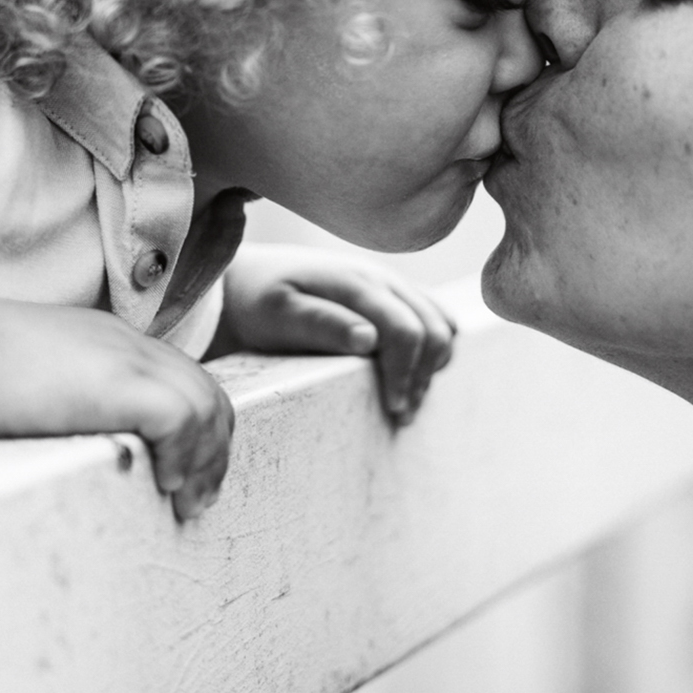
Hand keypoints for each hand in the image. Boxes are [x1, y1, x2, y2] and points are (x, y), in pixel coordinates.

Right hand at [0, 301, 233, 520]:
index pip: (184, 381)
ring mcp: (128, 360)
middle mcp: (129, 346)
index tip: (191, 474)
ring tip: (186, 503)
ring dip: (203, 461)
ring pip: (205, 408)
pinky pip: (181, 418)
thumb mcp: (34, 384)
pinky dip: (183, 453)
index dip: (199, 429)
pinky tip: (165, 483)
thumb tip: (67, 441)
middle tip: (199, 499)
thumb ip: (66, 402)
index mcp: (112, 344)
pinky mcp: (121, 383)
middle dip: (214, 451)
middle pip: (208, 394)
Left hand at [219, 246, 456, 423]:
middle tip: (400, 414)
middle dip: (424, 376)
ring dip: (433, 363)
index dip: (406, 375)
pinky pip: (436, 318)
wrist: (249, 280)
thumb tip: (370, 339)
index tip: (393, 410)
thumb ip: (321, 324)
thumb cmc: (258, 302)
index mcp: (356, 282)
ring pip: (443, 323)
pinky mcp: (394, 293)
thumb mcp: (277, 314)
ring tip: (405, 398)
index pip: (406, 331)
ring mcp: (392, 283)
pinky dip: (433, 348)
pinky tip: (408, 373)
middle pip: (435, 329)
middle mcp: (382, 277)